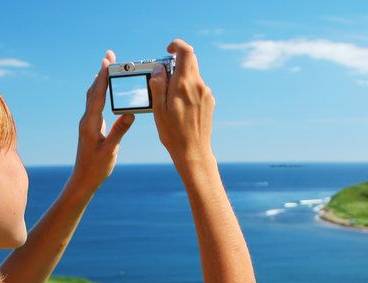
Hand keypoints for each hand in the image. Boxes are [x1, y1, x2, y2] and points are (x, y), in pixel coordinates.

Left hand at [67, 50, 133, 195]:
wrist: (83, 180)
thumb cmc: (96, 168)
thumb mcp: (110, 151)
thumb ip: (119, 131)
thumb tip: (130, 114)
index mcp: (91, 124)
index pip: (98, 95)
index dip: (103, 77)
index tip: (107, 61)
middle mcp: (87, 120)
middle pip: (94, 90)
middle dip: (102, 73)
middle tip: (109, 56)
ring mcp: (88, 123)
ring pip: (93, 96)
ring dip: (100, 80)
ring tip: (108, 66)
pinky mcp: (90, 127)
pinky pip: (95, 104)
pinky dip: (100, 92)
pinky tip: (105, 89)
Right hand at [149, 39, 215, 165]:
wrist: (193, 151)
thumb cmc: (173, 133)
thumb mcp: (158, 109)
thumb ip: (158, 85)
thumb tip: (159, 68)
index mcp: (184, 85)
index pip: (186, 51)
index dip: (177, 45)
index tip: (168, 50)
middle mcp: (198, 86)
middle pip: (190, 62)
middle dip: (175, 64)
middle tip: (163, 78)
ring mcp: (206, 93)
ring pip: (193, 76)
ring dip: (181, 79)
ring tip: (170, 99)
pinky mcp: (210, 102)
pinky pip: (197, 88)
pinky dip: (188, 90)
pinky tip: (181, 108)